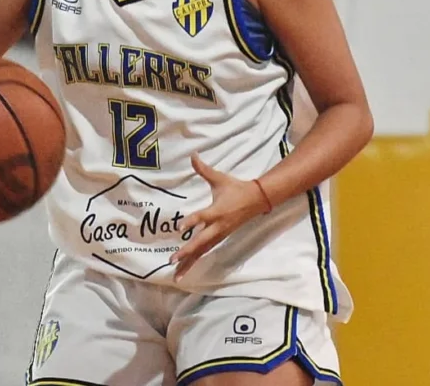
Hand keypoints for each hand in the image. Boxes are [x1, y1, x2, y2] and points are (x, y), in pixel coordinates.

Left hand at [170, 154, 269, 281]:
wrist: (257, 200)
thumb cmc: (236, 189)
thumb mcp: (220, 178)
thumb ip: (203, 169)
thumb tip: (192, 155)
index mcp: (216, 211)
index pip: (202, 217)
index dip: (191, 221)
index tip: (180, 227)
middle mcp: (217, 226)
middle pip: (200, 241)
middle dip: (186, 252)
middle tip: (172, 260)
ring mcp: (219, 234)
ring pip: (203, 250)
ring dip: (190, 262)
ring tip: (176, 275)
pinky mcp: (220, 238)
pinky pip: (206, 251)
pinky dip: (196, 260)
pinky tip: (186, 268)